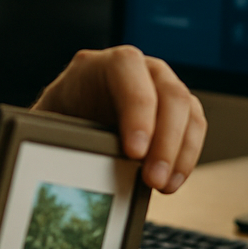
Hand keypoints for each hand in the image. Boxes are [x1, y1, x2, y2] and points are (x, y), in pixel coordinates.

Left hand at [32, 45, 205, 192]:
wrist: (70, 119)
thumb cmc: (60, 116)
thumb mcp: (53, 120)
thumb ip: (62, 131)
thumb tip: (70, 159)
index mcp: (103, 62)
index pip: (128, 69)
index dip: (137, 109)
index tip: (134, 151)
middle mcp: (140, 68)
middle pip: (168, 92)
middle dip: (164, 140)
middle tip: (152, 178)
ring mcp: (162, 86)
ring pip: (187, 111)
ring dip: (179, 152)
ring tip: (162, 185)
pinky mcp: (177, 110)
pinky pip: (194, 128)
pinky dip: (185, 157)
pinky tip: (170, 182)